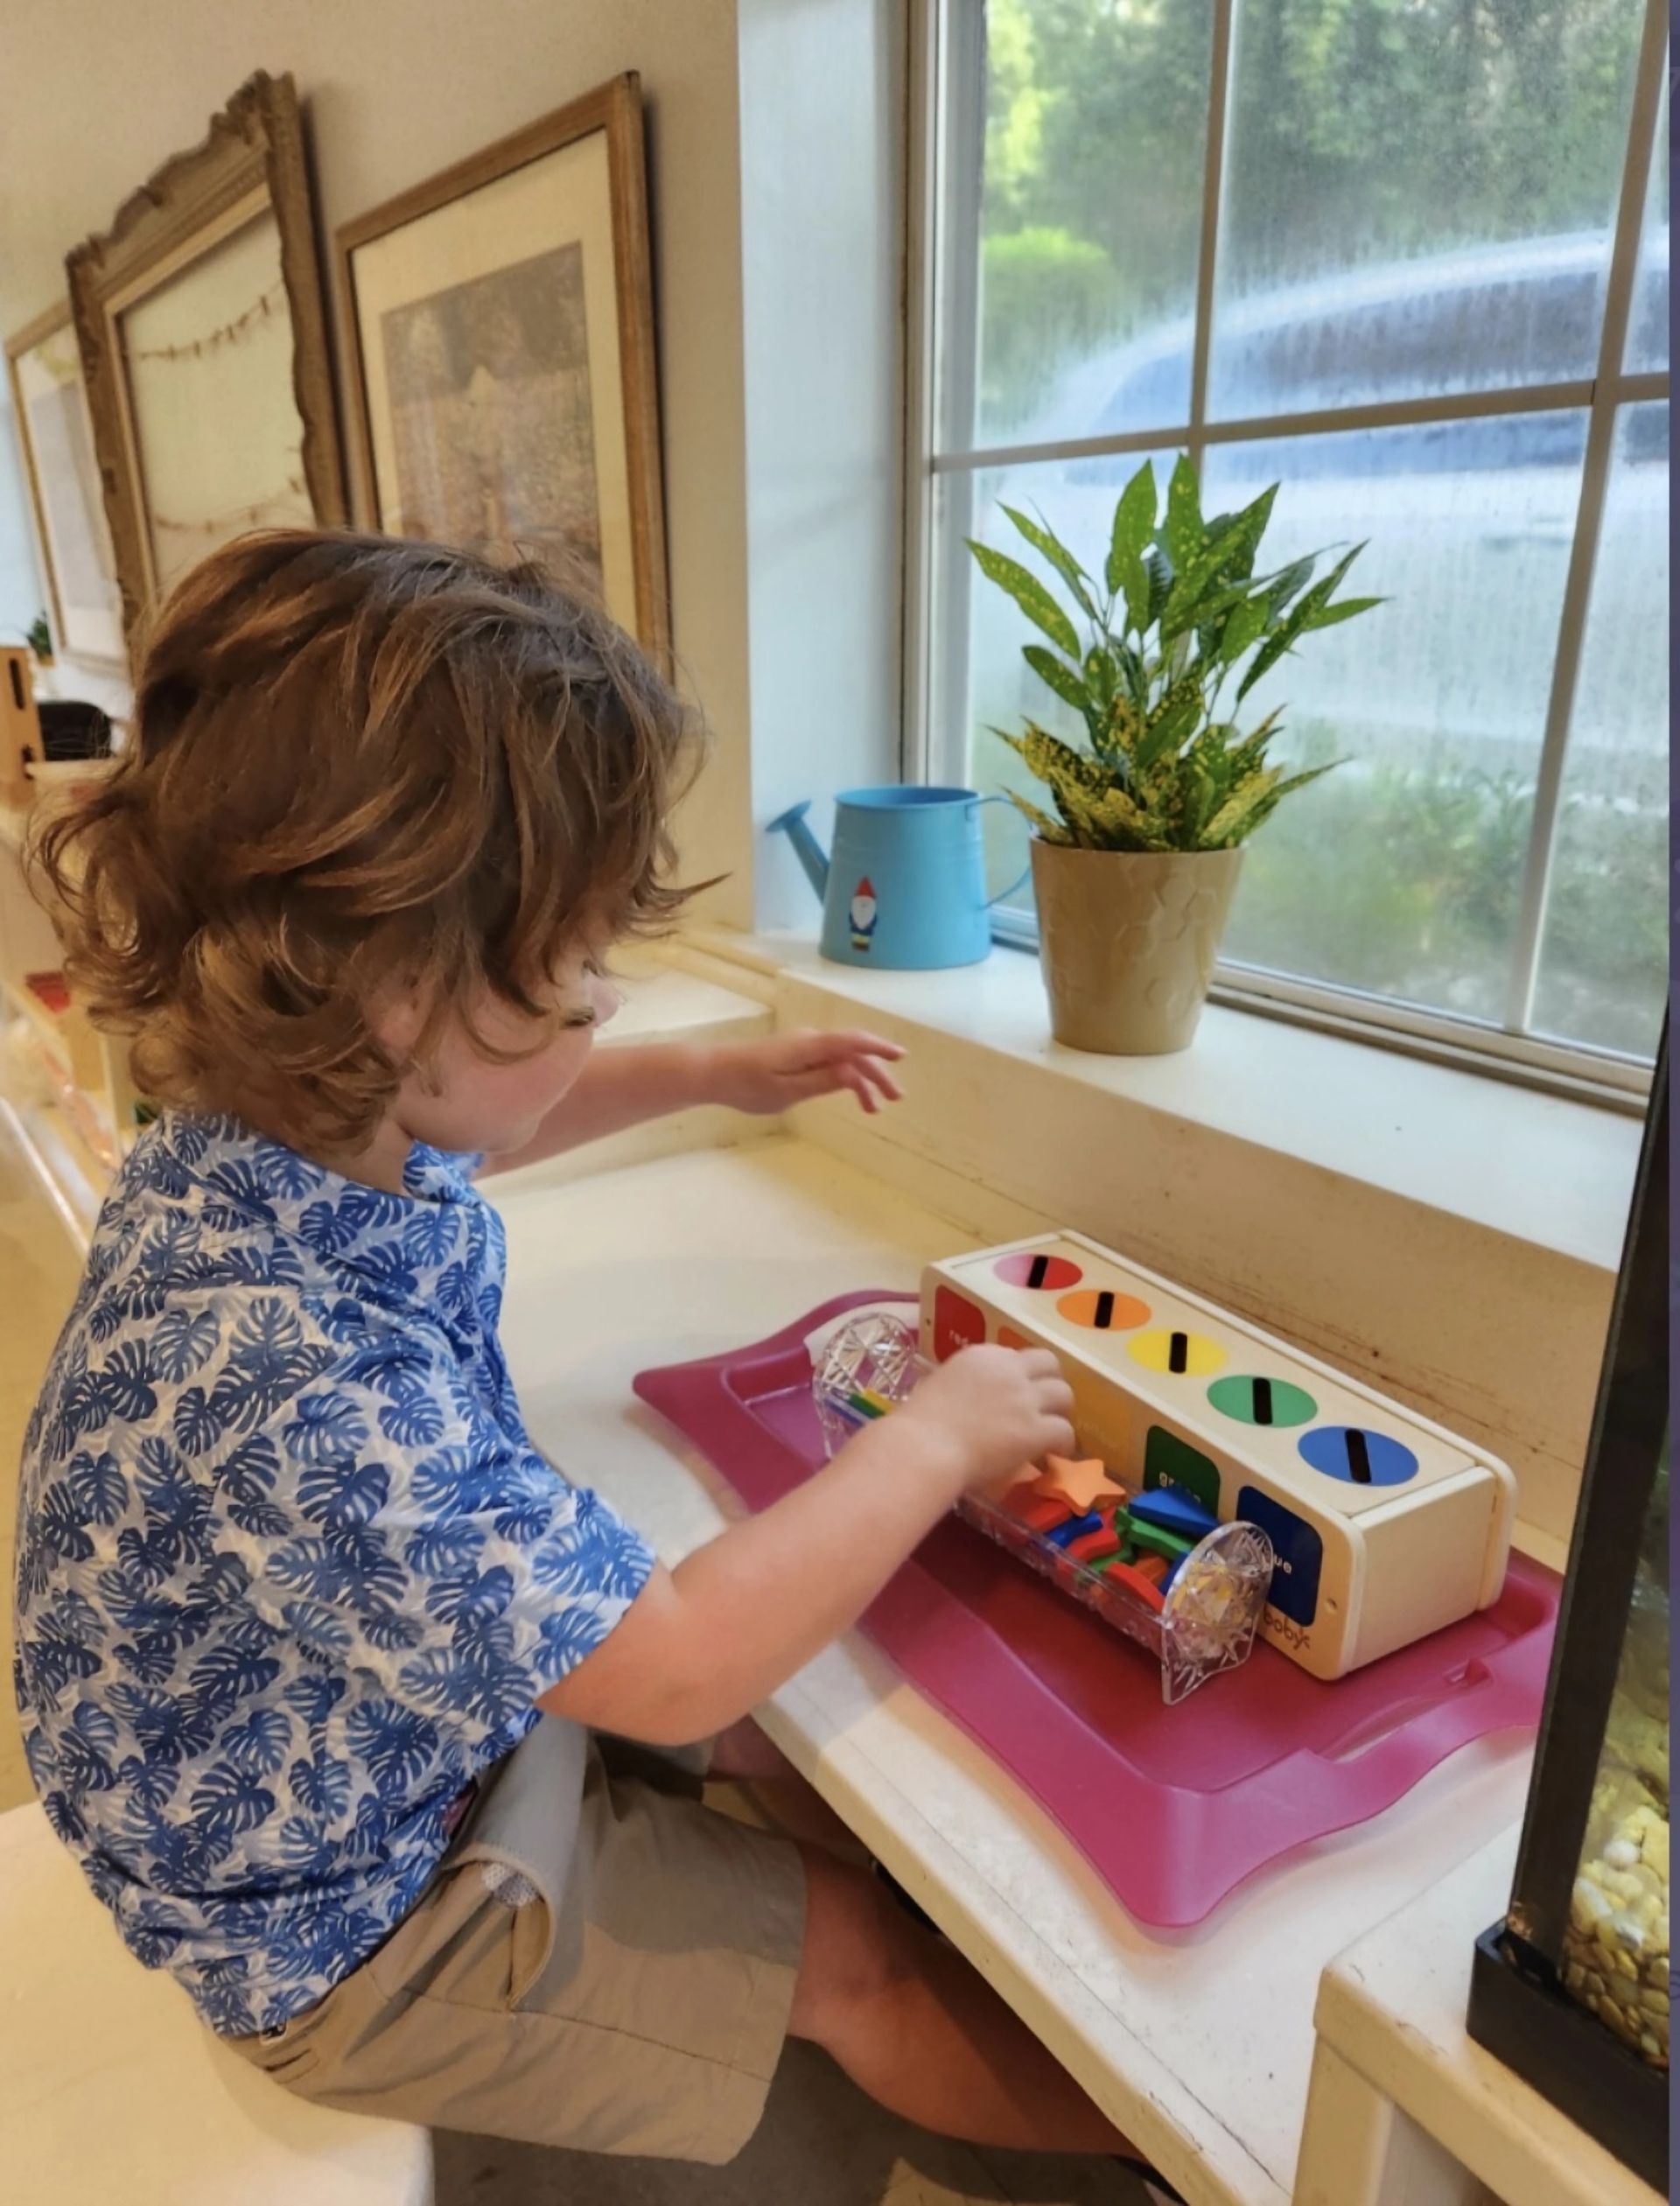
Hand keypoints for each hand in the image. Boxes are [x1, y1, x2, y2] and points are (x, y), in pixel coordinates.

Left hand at [707, 1029, 905, 1115]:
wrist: (714, 1072)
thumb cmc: (747, 1084)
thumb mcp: (787, 1090)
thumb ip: (823, 1081)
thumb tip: (855, 1074)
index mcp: (811, 1046)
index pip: (853, 1042)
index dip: (879, 1048)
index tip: (901, 1056)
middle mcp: (810, 1041)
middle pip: (852, 1053)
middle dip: (876, 1074)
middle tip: (893, 1099)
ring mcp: (803, 1047)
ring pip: (842, 1059)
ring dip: (861, 1080)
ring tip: (873, 1108)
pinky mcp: (795, 1055)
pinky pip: (829, 1062)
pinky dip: (844, 1077)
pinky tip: (849, 1092)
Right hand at [896, 1345, 1074, 1496]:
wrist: (924, 1448)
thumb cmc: (918, 1424)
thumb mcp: (939, 1385)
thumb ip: (962, 1384)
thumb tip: (970, 1400)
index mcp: (982, 1355)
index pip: (1017, 1356)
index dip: (1021, 1375)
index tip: (1016, 1392)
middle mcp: (1009, 1370)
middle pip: (1049, 1364)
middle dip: (1049, 1384)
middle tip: (1043, 1406)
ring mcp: (1025, 1399)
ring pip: (1064, 1394)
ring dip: (1059, 1411)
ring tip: (1051, 1430)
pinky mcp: (1036, 1429)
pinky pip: (1064, 1431)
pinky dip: (1062, 1443)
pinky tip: (1054, 1454)